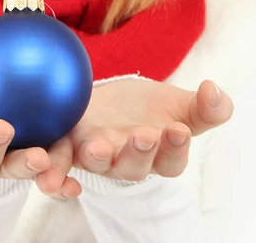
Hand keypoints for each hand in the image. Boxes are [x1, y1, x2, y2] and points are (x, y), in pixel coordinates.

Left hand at [36, 78, 233, 188]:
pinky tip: (44, 167)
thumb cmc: (147, 107)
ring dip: (96, 157)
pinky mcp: (66, 143)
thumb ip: (204, 107)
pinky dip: (52, 169)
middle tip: (145, 133)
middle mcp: (125, 161)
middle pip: (133, 166)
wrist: (109, 99)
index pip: (171, 160)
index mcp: (157, 154)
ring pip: (95, 164)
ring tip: (97, 147)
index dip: (175, 148)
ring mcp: (94, 154)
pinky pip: (57, 162)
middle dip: (139, 151)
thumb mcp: (178, 104)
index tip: (178, 129)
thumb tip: (214, 91)